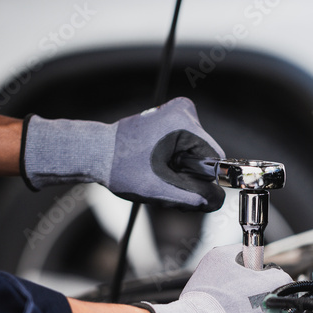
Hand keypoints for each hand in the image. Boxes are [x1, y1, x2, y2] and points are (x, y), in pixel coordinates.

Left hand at [21, 97, 224, 211]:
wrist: (96, 152)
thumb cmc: (119, 167)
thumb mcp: (158, 189)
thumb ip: (192, 196)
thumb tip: (216, 201)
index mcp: (184, 123)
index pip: (214, 160)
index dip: (202, 180)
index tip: (177, 185)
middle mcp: (184, 111)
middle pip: (205, 156)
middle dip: (190, 174)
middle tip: (163, 181)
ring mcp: (178, 112)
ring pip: (197, 154)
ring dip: (182, 169)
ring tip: (157, 172)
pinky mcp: (172, 117)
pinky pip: (187, 147)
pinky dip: (177, 161)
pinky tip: (157, 164)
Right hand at [143, 244, 292, 312]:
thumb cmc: (206, 299)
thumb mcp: (217, 258)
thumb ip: (236, 250)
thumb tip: (242, 250)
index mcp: (275, 284)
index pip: (277, 275)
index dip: (260, 276)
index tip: (249, 280)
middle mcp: (280, 309)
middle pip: (275, 300)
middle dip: (259, 299)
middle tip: (238, 300)